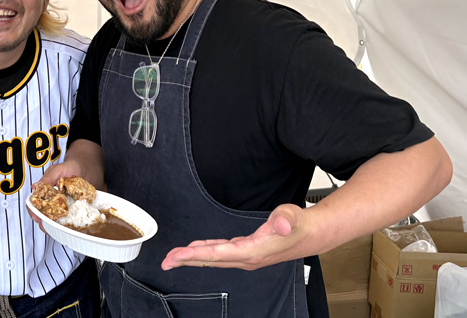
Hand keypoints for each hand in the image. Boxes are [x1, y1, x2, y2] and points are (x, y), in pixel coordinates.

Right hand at [27, 161, 81, 228]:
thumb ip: (48, 177)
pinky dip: (70, 224)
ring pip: (56, 221)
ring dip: (57, 226)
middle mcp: (51, 202)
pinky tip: (73, 224)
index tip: (37, 218)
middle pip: (44, 216)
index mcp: (43, 193)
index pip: (34, 205)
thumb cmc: (70, 167)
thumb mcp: (58, 170)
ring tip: (62, 228)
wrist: (86, 168)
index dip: (33, 212)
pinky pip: (69, 220)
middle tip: (51, 226)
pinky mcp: (73, 211)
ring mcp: (62, 208)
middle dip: (45, 224)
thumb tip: (35, 187)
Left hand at [161, 204, 314, 270]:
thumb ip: (285, 219)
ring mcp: (246, 257)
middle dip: (187, 260)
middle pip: (211, 260)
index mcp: (252, 252)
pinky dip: (206, 252)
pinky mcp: (247, 252)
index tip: (178, 255)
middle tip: (166, 261)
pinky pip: (220, 254)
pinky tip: (198, 249)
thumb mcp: (291, 217)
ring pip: (214, 258)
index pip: (218, 254)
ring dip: (193, 257)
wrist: (312, 235)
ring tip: (175, 257)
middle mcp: (247, 258)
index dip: (196, 254)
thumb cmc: (299, 226)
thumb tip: (282, 223)